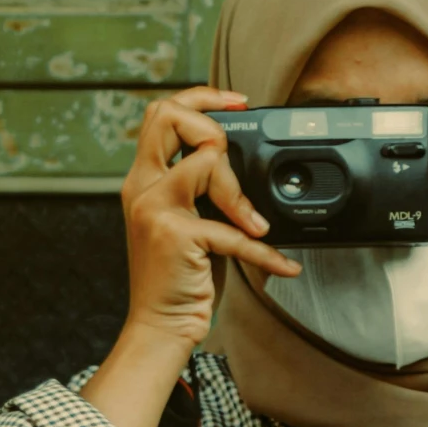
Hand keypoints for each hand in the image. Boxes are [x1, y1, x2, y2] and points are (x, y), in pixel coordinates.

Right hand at [81, 86, 300, 426]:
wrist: (160, 328)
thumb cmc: (179, 277)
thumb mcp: (186, 223)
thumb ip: (201, 191)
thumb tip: (242, 166)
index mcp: (144, 181)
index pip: (159, 114)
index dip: (199, 98)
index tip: (236, 103)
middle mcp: (143, 188)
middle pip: (167, 116)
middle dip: (210, 120)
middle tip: (233, 148)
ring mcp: (156, 209)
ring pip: (206, 160)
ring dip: (239, 193)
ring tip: (254, 224)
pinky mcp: (176, 235)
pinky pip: (233, 229)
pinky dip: (265, 251)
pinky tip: (284, 265)